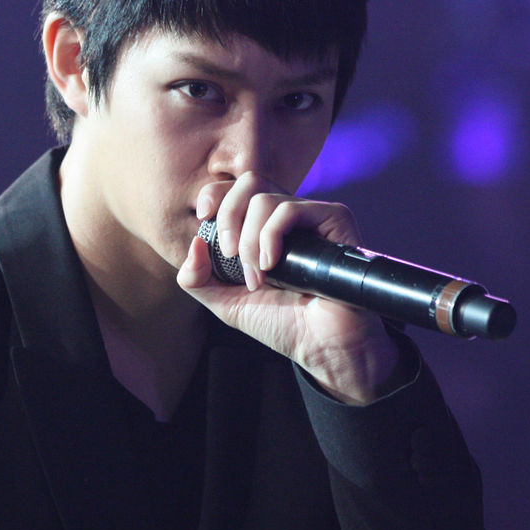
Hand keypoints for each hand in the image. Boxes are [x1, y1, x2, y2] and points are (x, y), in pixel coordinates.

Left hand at [177, 172, 401, 404]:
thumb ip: (197, 278)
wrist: (322, 346)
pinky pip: (290, 209)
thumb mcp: (226, 302)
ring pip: (265, 199)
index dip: (215, 195)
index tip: (203, 219)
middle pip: (250, 182)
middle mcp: (289, 217)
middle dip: (229, 216)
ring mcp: (312, 216)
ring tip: (257, 276)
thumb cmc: (282, 324)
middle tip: (230, 254)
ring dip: (250, 241)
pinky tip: (272, 265)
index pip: (236, 187)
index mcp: (264, 227)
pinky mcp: (334, 220)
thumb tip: (195, 242)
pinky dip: (271, 236)